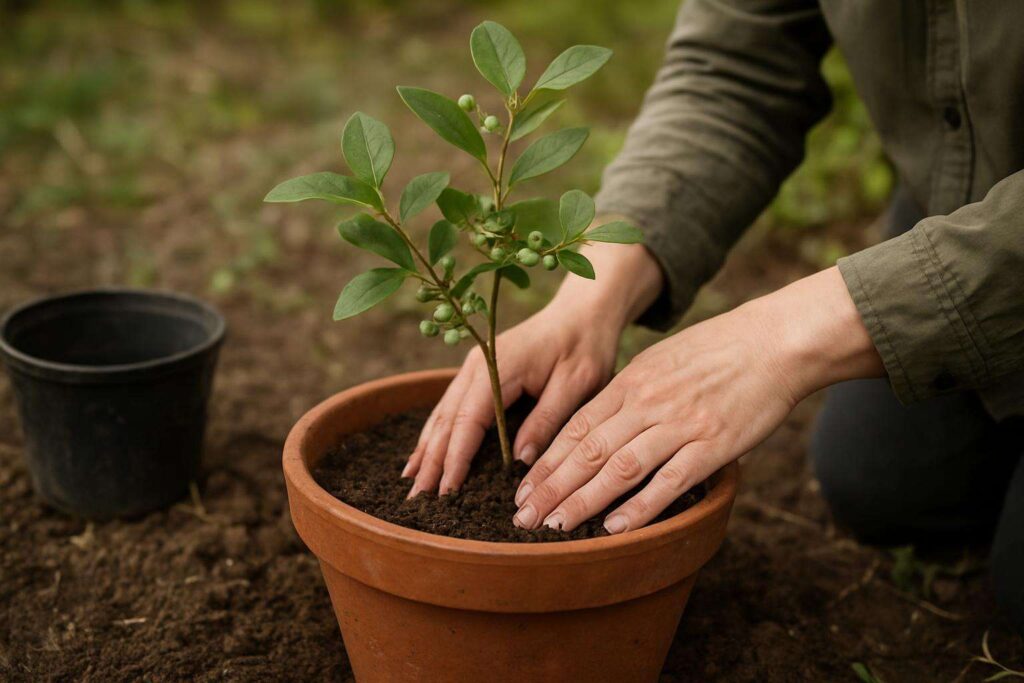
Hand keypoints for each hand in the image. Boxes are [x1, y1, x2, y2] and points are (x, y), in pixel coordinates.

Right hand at [403, 241, 662, 495]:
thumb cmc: (585, 346)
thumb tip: (521, 462)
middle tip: (418, 499)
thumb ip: (547, 420)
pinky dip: (435, 433)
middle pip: (447, 420)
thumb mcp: (576, 384)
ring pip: (442, 414)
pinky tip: (423, 453)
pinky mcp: (478, 372)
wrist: (583, 312)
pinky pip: (450, 407)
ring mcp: (473, 367)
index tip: (446, 490)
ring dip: (427, 449)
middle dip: (432, 460)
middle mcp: (477, 366)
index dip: (456, 458)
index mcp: (499, 368)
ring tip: (412, 483)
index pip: (469, 420)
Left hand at [512, 266, 884, 532]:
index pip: (577, 426)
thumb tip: (600, 421)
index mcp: (632, 380)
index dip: (547, 460)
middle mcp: (648, 402)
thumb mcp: (663, 359)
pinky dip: (640, 507)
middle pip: (587, 450)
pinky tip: (615, 528)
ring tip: (555, 525)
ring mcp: (680, 423)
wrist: (775, 341)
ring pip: (619, 467)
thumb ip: (631, 390)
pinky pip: (670, 480)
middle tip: (523, 516)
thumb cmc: (719, 351)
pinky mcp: (713, 444)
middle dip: (551, 486)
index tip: (523, 487)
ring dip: (583, 500)